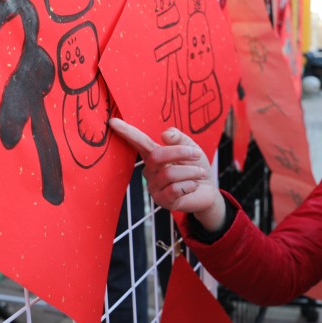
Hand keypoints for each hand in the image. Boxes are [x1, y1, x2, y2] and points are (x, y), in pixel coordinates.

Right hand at [109, 119, 226, 230]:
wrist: (209, 190)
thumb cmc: (196, 167)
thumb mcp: (191, 147)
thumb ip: (179, 139)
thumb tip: (164, 134)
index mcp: (154, 155)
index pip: (138, 142)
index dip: (127, 132)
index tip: (112, 121)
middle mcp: (150, 171)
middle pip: (157, 156)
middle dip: (179, 152)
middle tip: (197, 154)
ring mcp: (154, 187)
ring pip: (169, 173)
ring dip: (190, 171)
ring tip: (200, 173)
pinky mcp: (162, 201)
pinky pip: (174, 189)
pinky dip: (190, 184)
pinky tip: (194, 185)